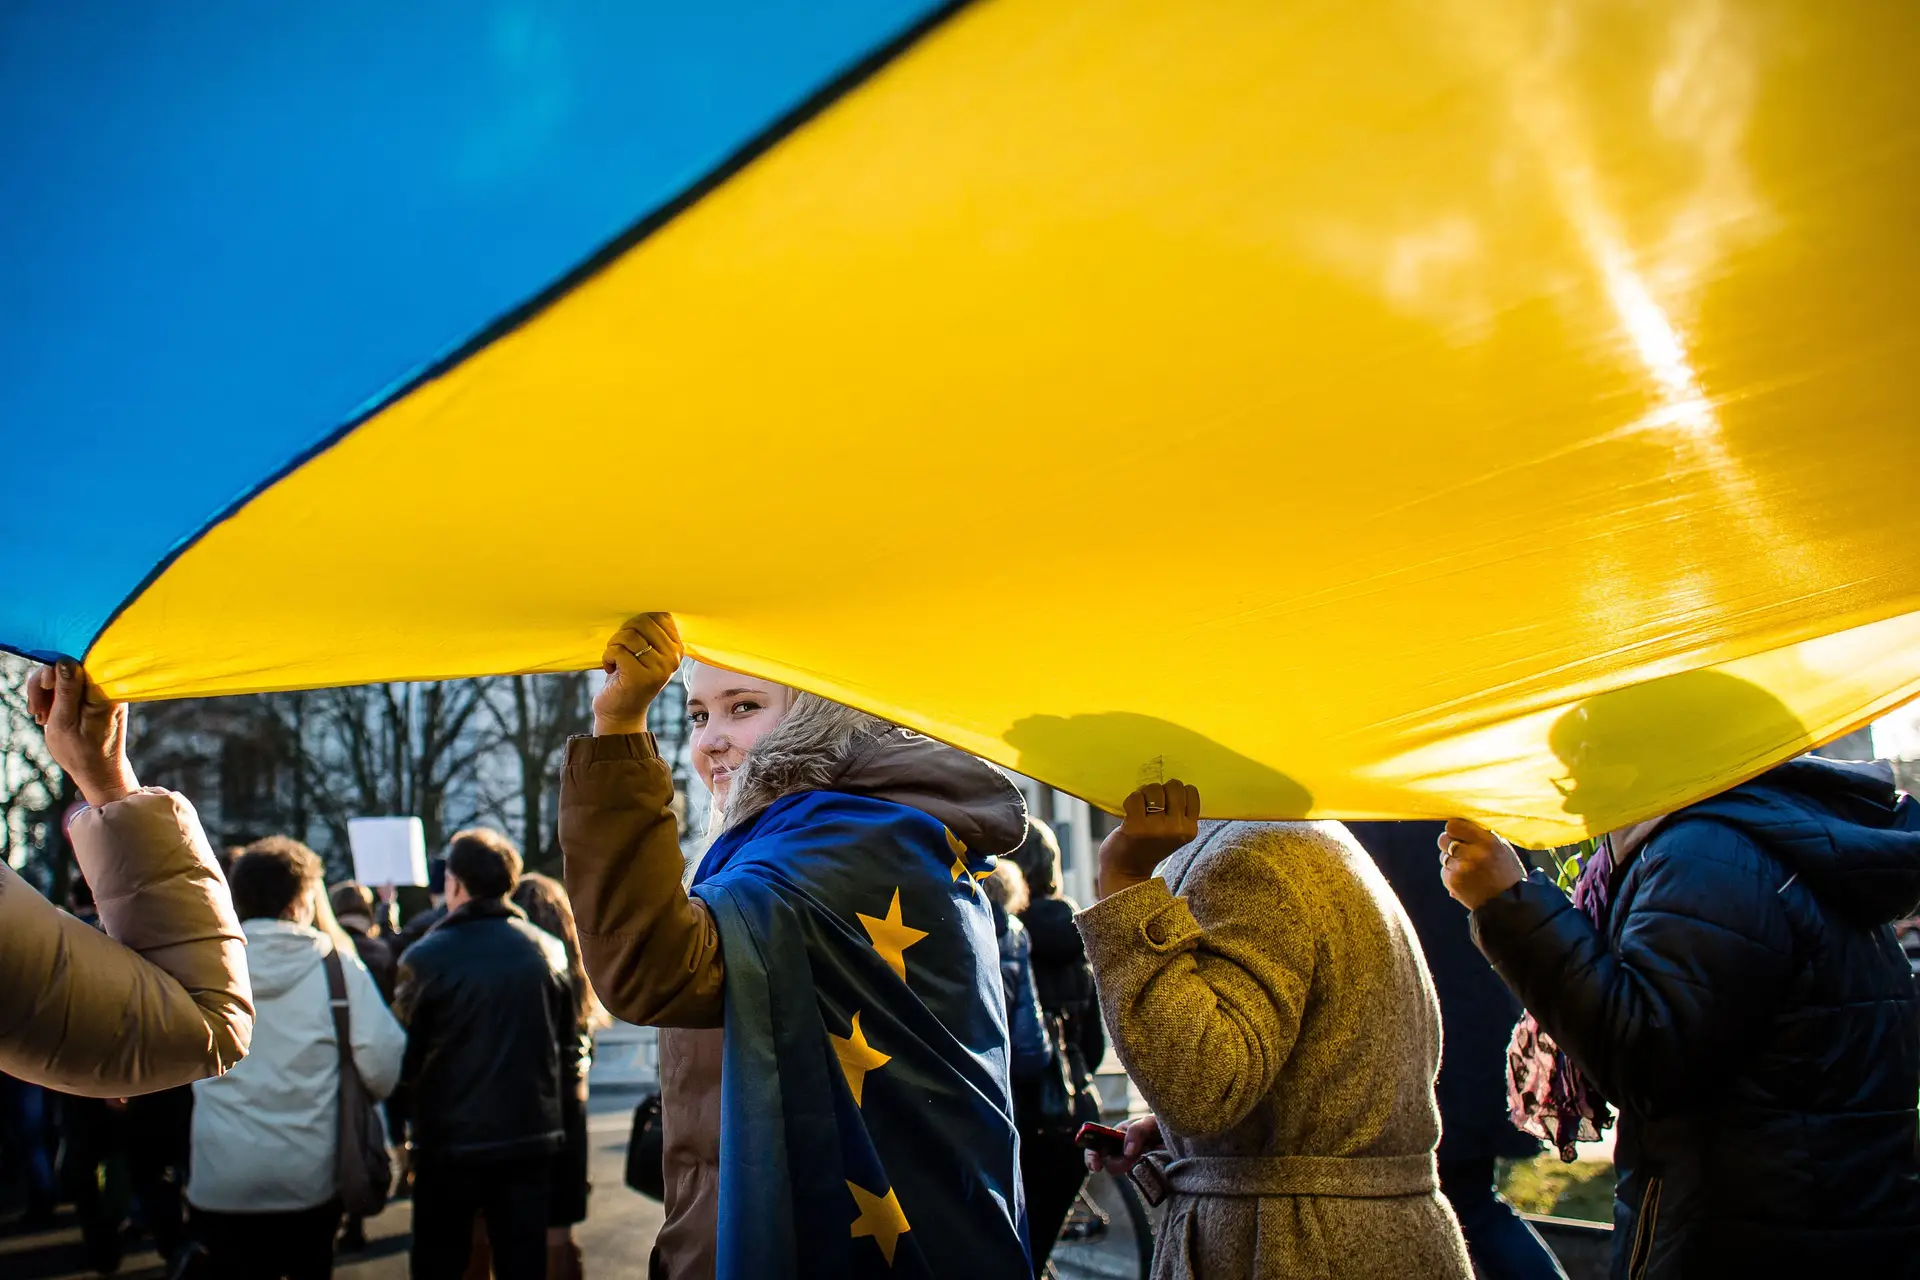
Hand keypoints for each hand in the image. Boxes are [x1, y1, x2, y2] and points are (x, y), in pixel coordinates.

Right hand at [27, 661, 138, 807]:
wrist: (100, 772)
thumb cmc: (82, 752)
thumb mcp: (65, 722)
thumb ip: (66, 691)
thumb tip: (64, 661)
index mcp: (103, 691)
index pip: (74, 662)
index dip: (51, 672)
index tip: (43, 691)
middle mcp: (107, 687)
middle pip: (67, 667)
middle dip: (45, 686)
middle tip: (37, 712)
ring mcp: (102, 692)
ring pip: (65, 678)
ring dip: (47, 695)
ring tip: (41, 719)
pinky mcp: (96, 698)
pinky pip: (71, 688)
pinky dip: (55, 700)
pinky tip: (48, 716)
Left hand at [593, 614, 683, 735]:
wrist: (620, 711)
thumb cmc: (630, 675)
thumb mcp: (647, 651)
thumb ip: (650, 629)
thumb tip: (644, 596)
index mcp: (677, 647)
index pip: (658, 614)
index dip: (637, 620)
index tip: (632, 636)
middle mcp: (672, 657)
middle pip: (642, 621)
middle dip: (624, 632)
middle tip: (621, 649)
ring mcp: (658, 668)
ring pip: (628, 636)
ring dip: (614, 646)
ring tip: (616, 659)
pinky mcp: (640, 677)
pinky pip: (617, 650)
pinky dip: (607, 657)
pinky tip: (610, 668)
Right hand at [1085, 1114, 1161, 1176]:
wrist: (1178, 1135)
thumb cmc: (1160, 1125)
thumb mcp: (1149, 1123)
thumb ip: (1137, 1132)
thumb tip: (1127, 1153)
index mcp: (1116, 1134)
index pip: (1095, 1146)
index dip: (1091, 1157)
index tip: (1096, 1167)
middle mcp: (1119, 1149)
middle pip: (1108, 1163)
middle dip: (1118, 1164)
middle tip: (1134, 1160)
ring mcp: (1129, 1162)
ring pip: (1123, 1171)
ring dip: (1133, 1166)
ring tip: (1150, 1153)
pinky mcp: (1140, 1171)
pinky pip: (1136, 1177)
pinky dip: (1143, 1171)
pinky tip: (1153, 1161)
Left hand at [1097, 781, 1199, 897]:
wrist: (1126, 871)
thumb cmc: (1148, 846)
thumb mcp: (1174, 833)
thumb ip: (1179, 813)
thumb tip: (1175, 783)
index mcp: (1190, 829)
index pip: (1191, 791)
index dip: (1176, 792)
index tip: (1166, 804)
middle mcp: (1177, 829)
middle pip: (1174, 786)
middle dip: (1161, 790)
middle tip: (1151, 805)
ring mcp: (1156, 828)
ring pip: (1154, 789)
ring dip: (1144, 794)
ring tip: (1140, 809)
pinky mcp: (1136, 827)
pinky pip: (1136, 797)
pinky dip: (1131, 800)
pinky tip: (1130, 813)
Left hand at [1437, 817, 1526, 909]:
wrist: (1508, 904)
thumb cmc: (1507, 873)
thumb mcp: (1502, 848)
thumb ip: (1482, 834)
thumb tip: (1459, 824)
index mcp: (1488, 841)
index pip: (1453, 825)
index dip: (1454, 829)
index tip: (1458, 834)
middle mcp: (1473, 853)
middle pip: (1443, 839)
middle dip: (1449, 844)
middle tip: (1461, 851)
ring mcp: (1461, 869)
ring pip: (1443, 856)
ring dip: (1452, 861)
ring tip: (1469, 870)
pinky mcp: (1453, 882)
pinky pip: (1444, 872)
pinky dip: (1452, 875)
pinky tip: (1467, 881)